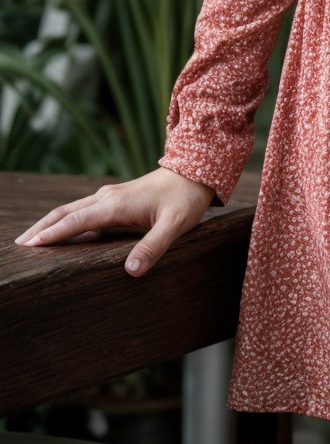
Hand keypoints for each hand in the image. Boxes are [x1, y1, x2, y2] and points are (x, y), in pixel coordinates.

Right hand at [12, 168, 216, 276]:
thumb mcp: (174, 225)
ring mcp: (110, 196)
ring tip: (33, 240)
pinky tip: (66, 234)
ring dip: (51, 223)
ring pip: (72, 209)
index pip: (75, 221)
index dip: (51, 234)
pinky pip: (84, 211)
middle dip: (41, 228)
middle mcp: (107, 198)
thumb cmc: (185, 199)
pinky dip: (68, 221)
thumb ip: (153, 246)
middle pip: (65, 212)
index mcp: (114, 205)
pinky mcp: (116, 199)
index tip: (29, 246)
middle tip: (19, 244)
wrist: (195, 171)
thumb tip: (131, 272)